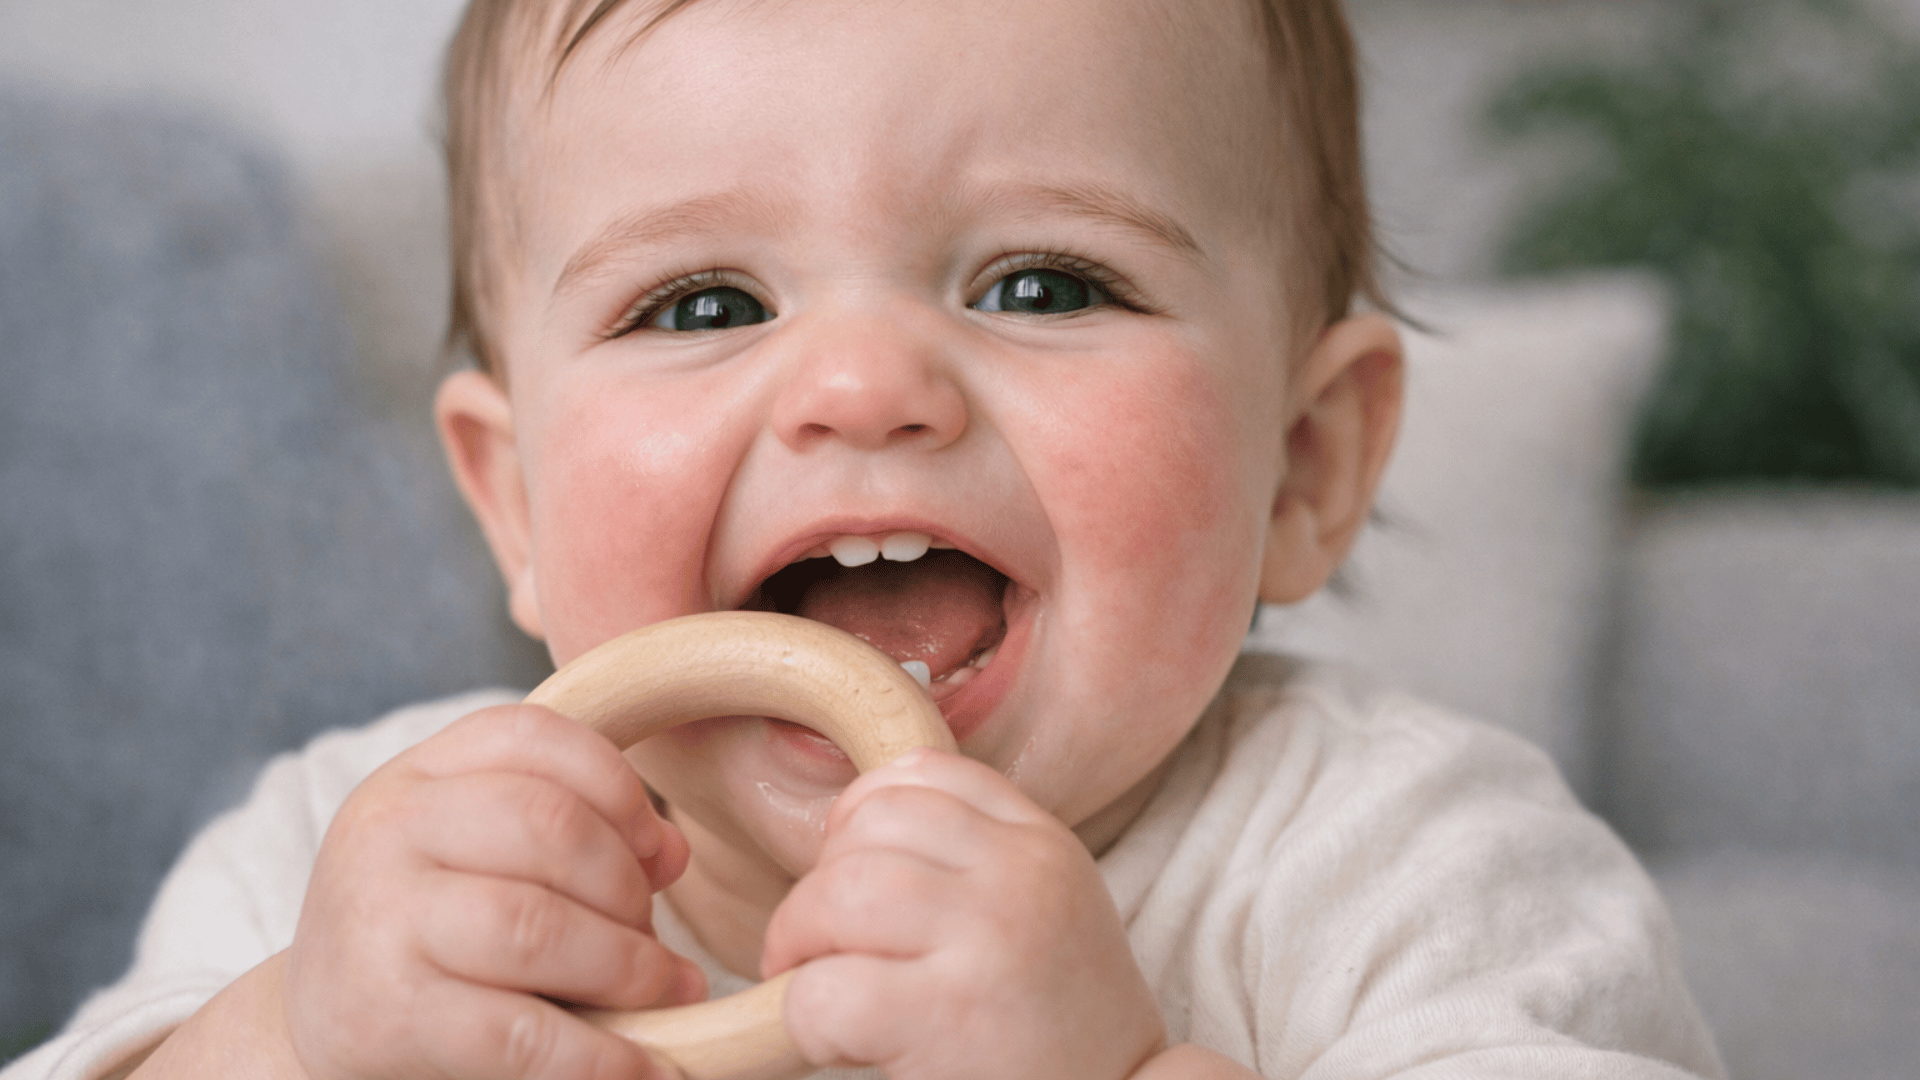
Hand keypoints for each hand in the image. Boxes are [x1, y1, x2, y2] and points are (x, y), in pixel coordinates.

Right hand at [284, 703, 703, 1079]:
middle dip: (627, 886)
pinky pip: (520, 1033)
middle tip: (658, 938)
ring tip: (667, 991)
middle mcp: (386, 830)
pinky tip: (642, 1067)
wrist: (321, 1023)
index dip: (618, 786)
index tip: (659, 849)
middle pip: (548, 824)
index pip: (533, 738)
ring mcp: (380, 919)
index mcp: (417, 775)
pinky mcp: (387, 1015)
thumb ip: (571, 832)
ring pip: (537, 924)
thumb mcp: (481, 854)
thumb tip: (671, 852)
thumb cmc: (433, 928)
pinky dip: (598, 1056)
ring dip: (628, 966)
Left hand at [762, 748, 1166, 1079]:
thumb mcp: (1047, 908)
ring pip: (841, 891)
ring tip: (811, 984)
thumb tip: (849, 835)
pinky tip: (831, 1040)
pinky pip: (827, 991)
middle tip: (817, 945)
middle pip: (872, 824)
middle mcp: (1021, 876)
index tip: (849, 869)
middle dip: (818, 883)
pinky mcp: (948, 1018)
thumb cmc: (1062, 1025)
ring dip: (798, 939)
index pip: (924, 772)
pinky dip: (803, 1017)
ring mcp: (988, 940)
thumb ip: (977, 857)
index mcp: (1042, 843)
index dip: (859, 813)